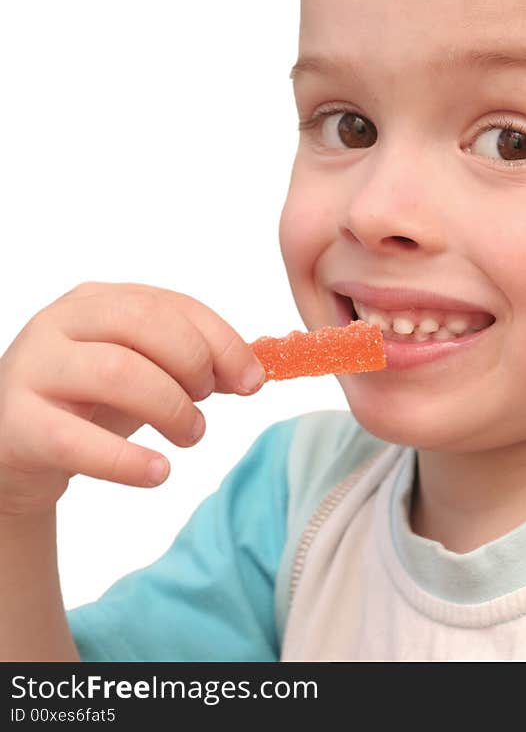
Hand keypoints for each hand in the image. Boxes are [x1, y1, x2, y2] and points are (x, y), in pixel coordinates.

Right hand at [0, 281, 264, 516]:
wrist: (17, 448)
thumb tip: (252, 373)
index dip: (223, 342)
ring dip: (171, 407)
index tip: (253, 380)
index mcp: (99, 301)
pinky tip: (158, 472)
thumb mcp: (144, 372)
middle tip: (207, 404)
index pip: (172, 305)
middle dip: (194, 364)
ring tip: (191, 436)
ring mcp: (34, 369)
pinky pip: (74, 440)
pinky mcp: (17, 423)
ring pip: (116, 372)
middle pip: (144, 324)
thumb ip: (194, 365)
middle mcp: (61, 323)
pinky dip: (127, 460)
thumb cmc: (90, 403)